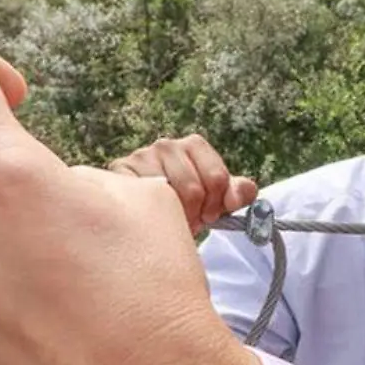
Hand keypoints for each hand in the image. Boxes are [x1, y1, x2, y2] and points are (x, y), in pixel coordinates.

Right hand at [108, 135, 256, 234]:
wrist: (147, 211)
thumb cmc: (186, 203)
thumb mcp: (216, 199)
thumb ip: (237, 193)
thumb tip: (246, 191)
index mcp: (194, 145)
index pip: (217, 178)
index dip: (218, 203)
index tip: (211, 214)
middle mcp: (166, 145)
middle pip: (193, 189)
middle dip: (195, 212)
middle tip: (190, 220)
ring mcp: (141, 157)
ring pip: (167, 196)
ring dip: (173, 215)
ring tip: (170, 218)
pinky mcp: (119, 172)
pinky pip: (141, 199)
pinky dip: (150, 212)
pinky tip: (151, 214)